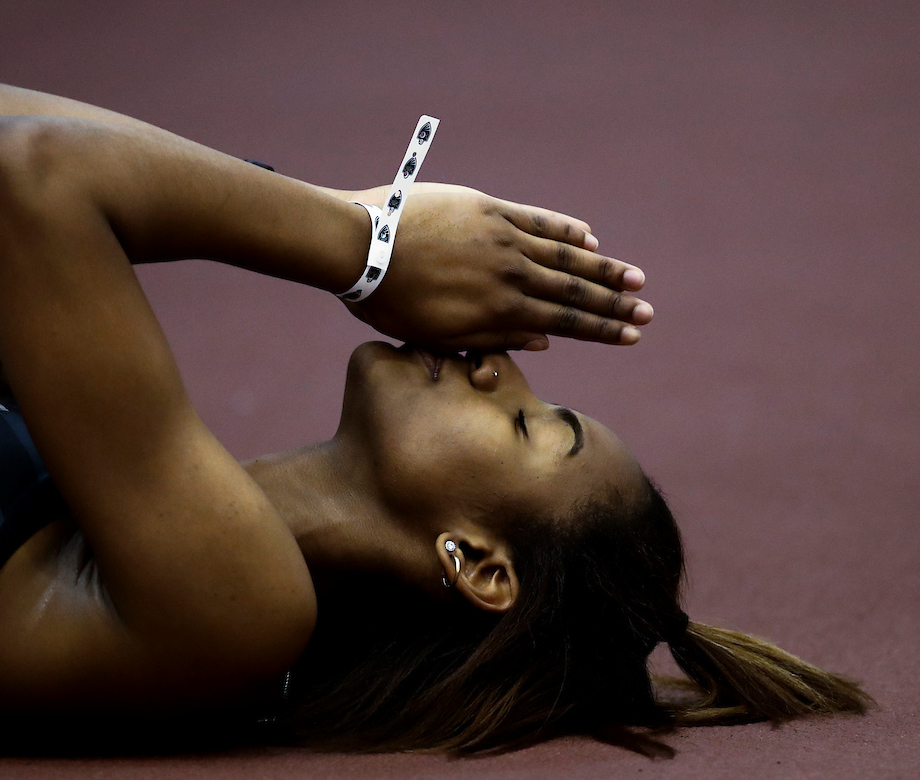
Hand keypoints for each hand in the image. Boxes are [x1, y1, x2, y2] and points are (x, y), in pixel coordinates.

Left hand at [343, 189, 651, 351]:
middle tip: (648, 313)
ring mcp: (503, 239)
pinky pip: (537, 220)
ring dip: (603, 268)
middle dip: (614, 304)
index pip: (562, 324)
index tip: (630, 336)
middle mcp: (510, 276)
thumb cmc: (387, 300)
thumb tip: (542, 341)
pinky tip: (590, 238)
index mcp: (497, 312)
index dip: (600, 330)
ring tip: (635, 279)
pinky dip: (566, 230)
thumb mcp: (436, 335)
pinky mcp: (489, 209)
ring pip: (564, 256)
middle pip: (574, 292)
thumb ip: (491, 339)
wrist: (361, 245)